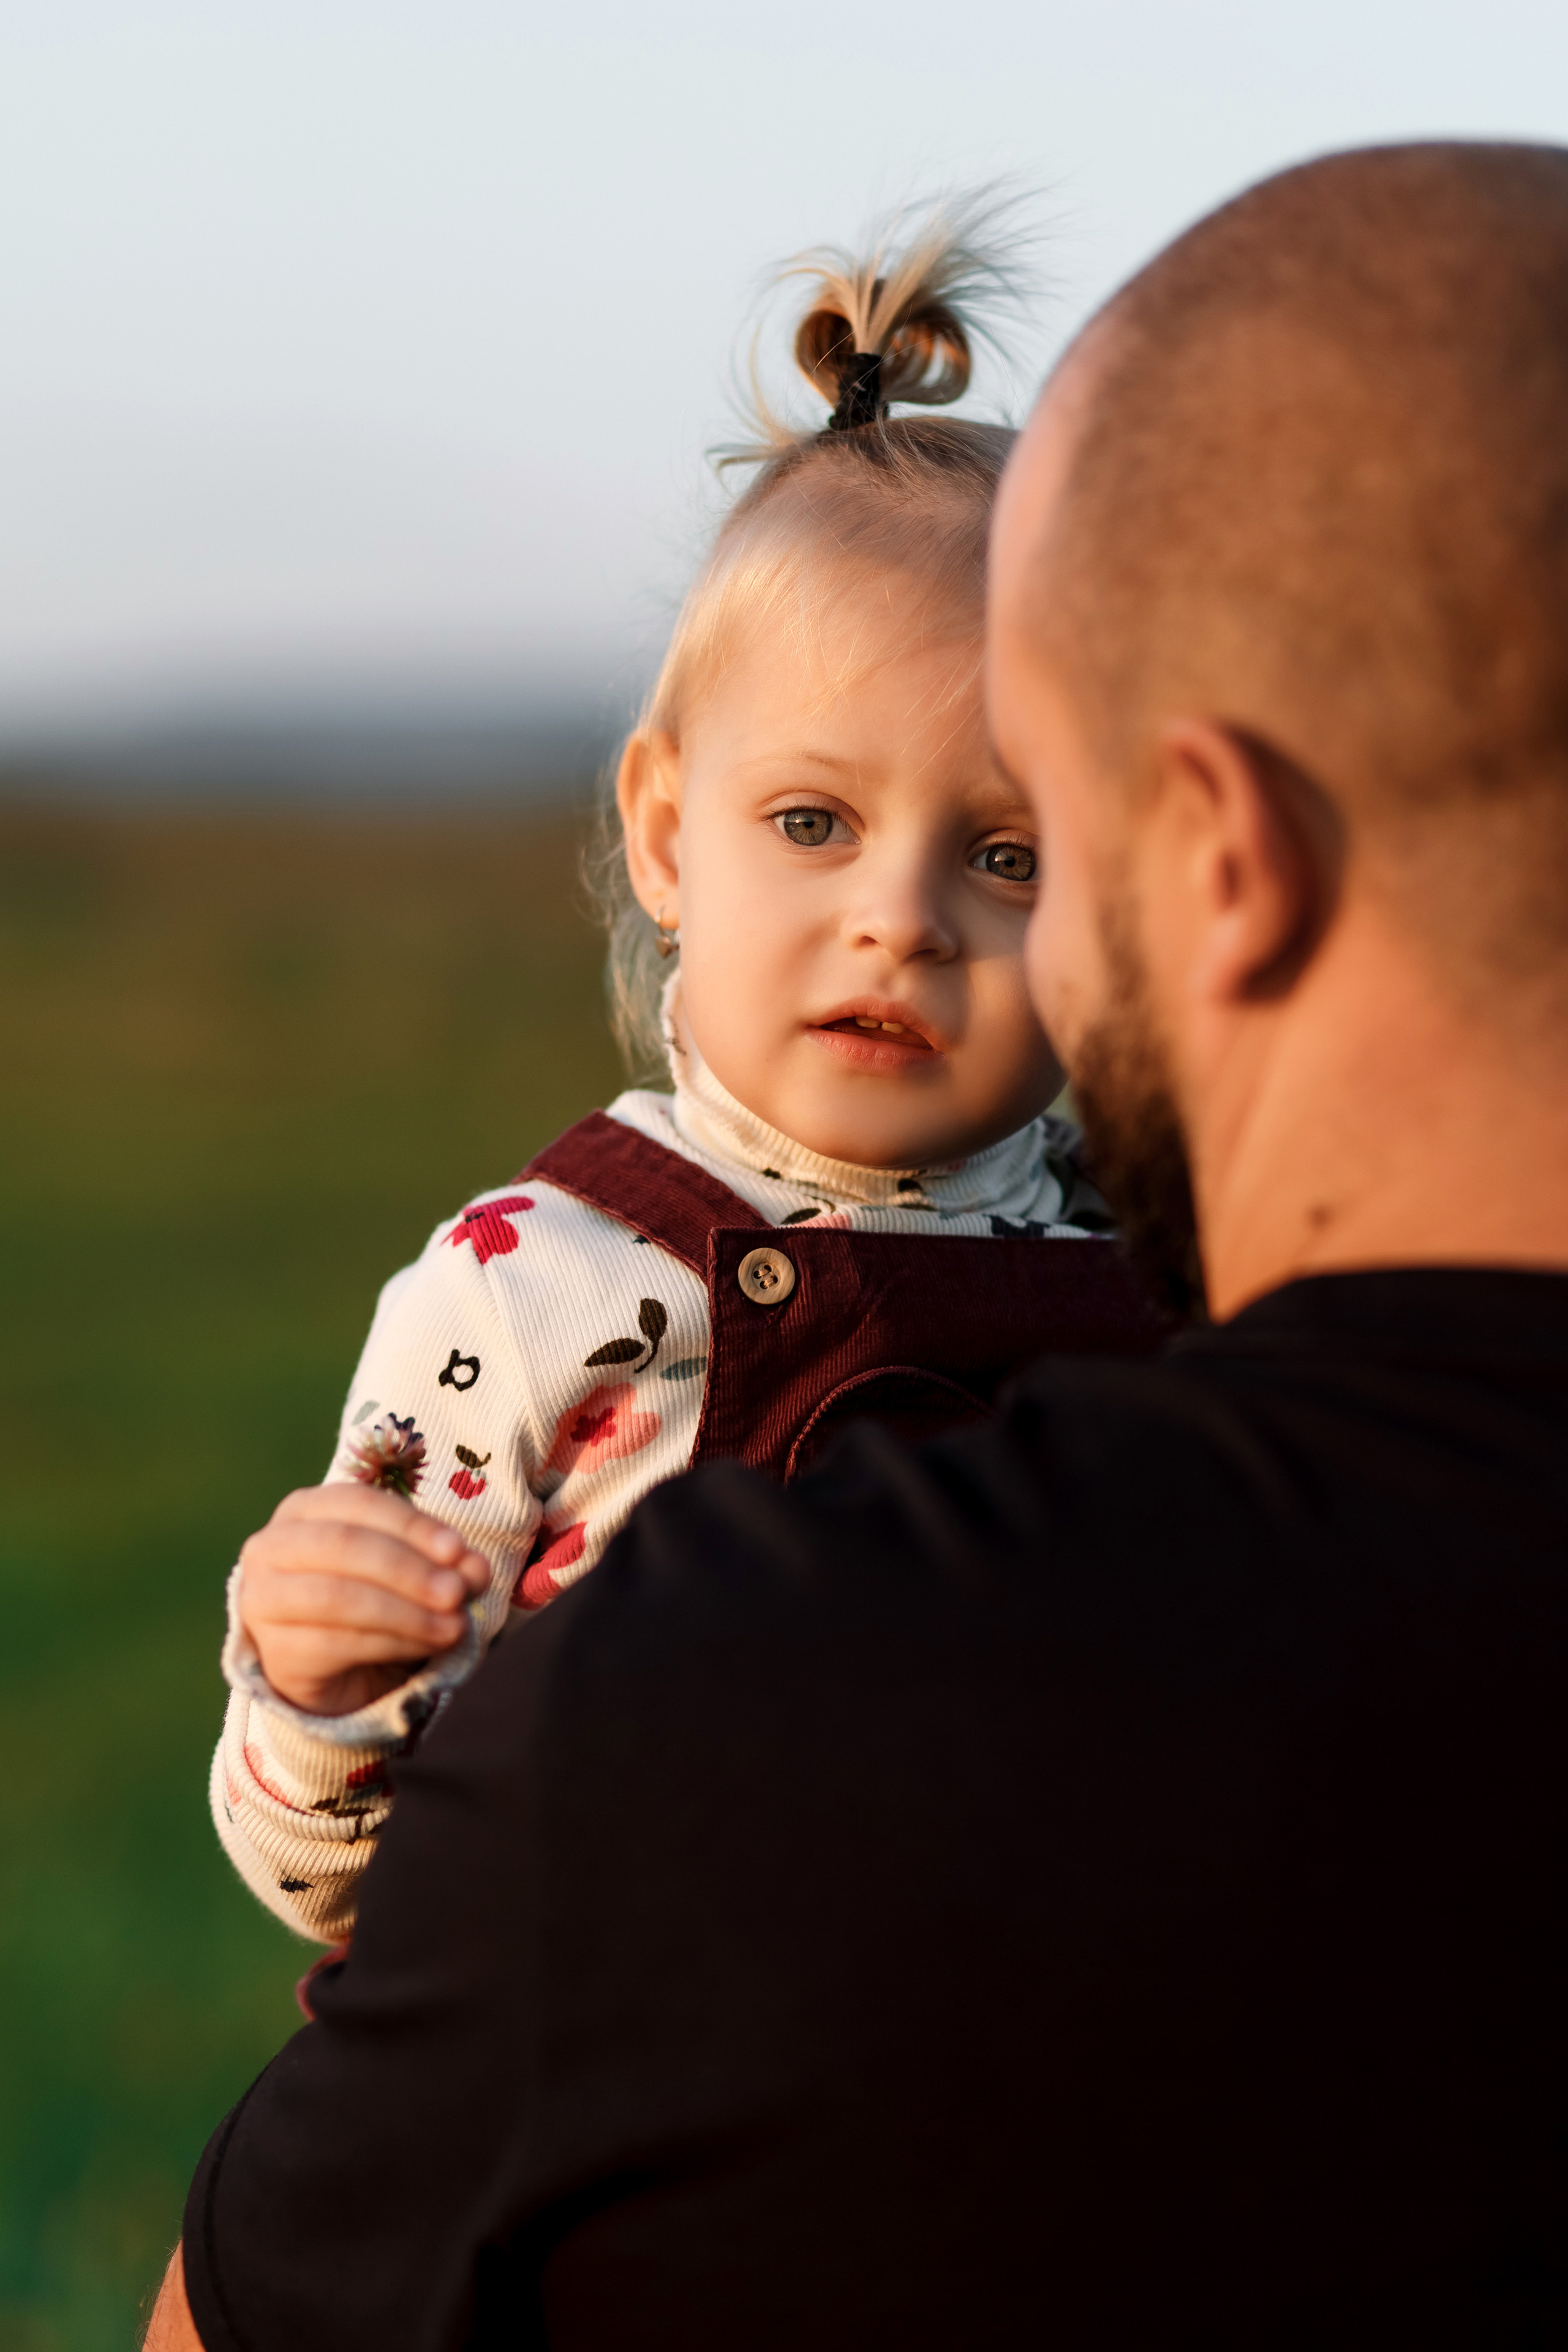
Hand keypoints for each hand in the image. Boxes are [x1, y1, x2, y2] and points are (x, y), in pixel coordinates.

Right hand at [238, 1484, 491, 1716]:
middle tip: (458, 1591)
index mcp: (304, 1510)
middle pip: (343, 1545)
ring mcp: (263, 1600)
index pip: (358, 1502)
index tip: (458, 1549)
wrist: (338, 1672)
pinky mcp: (276, 1653)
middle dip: (409, 1568)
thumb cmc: (374, 1602)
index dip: (411, 1524)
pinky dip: (392, 1643)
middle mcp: (271, 1547)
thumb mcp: (413, 1573)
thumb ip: (444, 1563)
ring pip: (338, 1596)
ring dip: (406, 1611)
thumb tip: (474, 1567)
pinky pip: (338, 1643)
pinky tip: (426, 1645)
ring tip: (454, 1625)